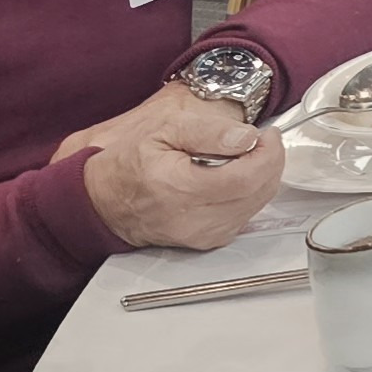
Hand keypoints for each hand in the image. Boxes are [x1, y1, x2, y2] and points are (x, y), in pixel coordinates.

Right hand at [68, 84, 281, 251]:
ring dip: (262, 180)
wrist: (101, 200)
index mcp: (179, 188)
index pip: (246, 178)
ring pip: (254, 208)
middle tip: (263, 142)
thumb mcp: (163, 129)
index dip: (269, 154)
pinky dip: (250, 197)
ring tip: (249, 157)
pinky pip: (243, 219)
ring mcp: (198, 235)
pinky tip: (237, 179)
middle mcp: (191, 219)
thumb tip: (246, 138)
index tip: (268, 135)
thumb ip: (207, 131)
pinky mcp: (203, 242)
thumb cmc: (128, 162)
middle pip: (256, 194)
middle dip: (270, 163)